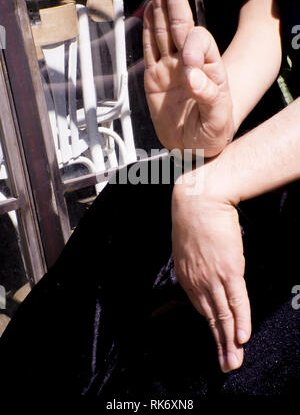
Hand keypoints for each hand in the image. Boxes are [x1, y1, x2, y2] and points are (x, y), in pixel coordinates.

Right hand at [143, 0, 233, 156]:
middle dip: (175, 1)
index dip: (193, 46)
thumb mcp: (218, 121)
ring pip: (163, 33)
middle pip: (181, 27)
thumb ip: (210, 98)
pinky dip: (147, 31)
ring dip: (160, 8)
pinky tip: (148, 11)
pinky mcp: (155, 78)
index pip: (200, 44)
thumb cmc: (210, 135)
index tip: (188, 66)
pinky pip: (149, 50)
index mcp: (209, 71)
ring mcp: (171, 70)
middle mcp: (189, 65)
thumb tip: (194, 78)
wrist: (192, 149)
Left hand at [171, 157, 250, 371]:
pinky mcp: (229, 270)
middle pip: (209, 317)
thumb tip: (205, 268)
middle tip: (225, 364)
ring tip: (233, 360)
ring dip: (229, 341)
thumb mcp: (187, 243)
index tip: (216, 338)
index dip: (210, 325)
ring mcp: (212, 277)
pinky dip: (240, 320)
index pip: (199, 306)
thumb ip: (194, 261)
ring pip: (222, 315)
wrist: (199, 200)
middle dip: (218, 343)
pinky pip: (236, 301)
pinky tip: (242, 337)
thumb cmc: (193, 217)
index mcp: (185, 275)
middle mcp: (196, 281)